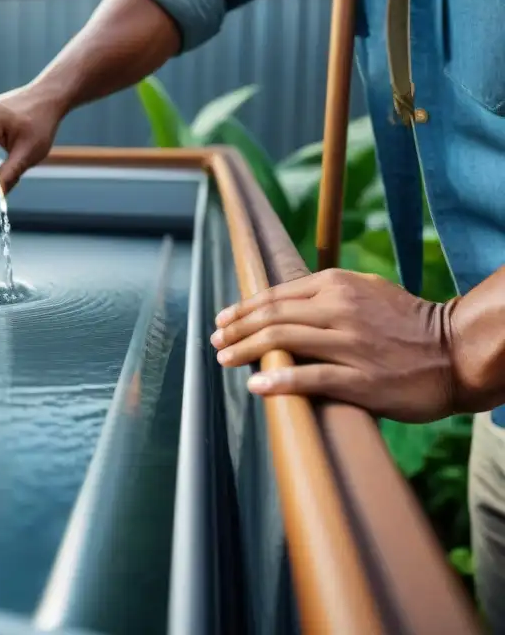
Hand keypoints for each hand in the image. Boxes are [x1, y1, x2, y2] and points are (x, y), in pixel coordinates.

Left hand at [209, 268, 463, 422]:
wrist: (456, 353)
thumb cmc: (408, 324)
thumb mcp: (366, 290)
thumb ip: (325, 292)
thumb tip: (281, 302)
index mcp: (337, 284)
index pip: (275, 295)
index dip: (243, 309)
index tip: (222, 321)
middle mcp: (340, 309)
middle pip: (271, 316)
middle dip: (236, 330)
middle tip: (215, 343)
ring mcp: (350, 344)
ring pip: (282, 342)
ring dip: (246, 351)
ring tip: (224, 360)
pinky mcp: (361, 378)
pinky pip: (311, 378)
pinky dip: (279, 381)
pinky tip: (256, 386)